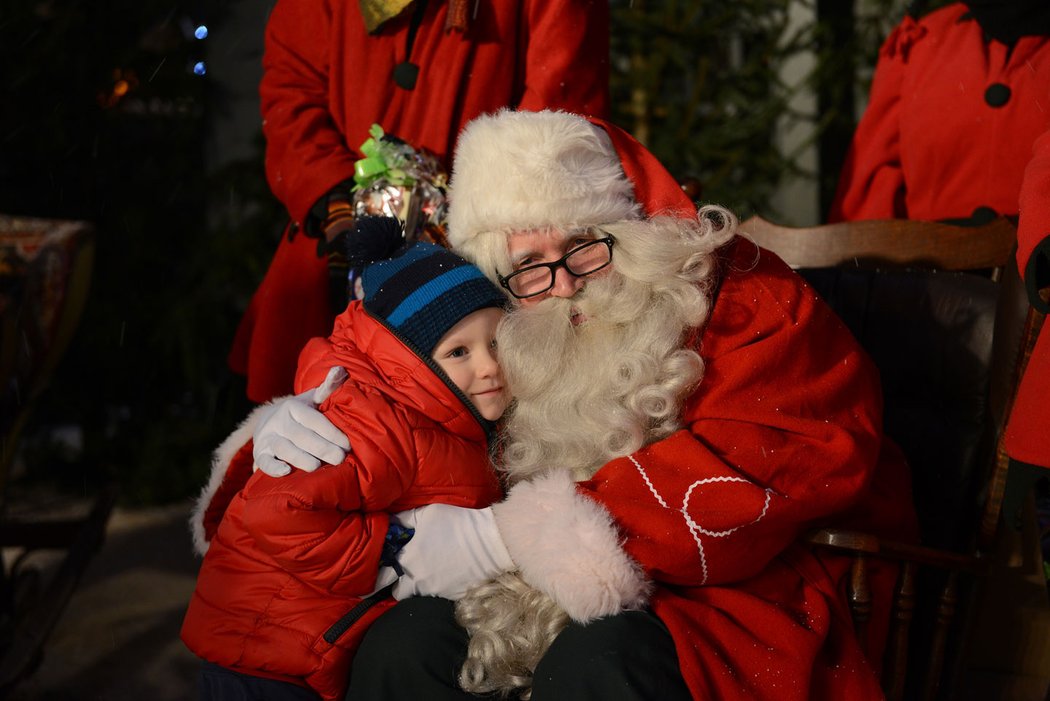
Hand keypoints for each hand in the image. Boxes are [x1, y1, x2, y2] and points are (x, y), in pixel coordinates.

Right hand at [252, 367, 351, 476]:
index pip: (314, 420)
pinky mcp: (260, 454)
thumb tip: (340, 369)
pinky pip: (264, 462)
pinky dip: (273, 467)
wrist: (269, 422)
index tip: (347, 445)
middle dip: (321, 447)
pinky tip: (286, 472)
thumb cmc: (300, 414)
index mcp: (293, 407)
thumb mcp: (312, 399)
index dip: (331, 433)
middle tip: (339, 458)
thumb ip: (328, 387)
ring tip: (316, 466)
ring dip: (300, 457)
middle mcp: (279, 421)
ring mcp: (267, 437)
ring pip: (283, 448)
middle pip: (301, 435)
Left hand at [391, 504, 513, 600]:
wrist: (490, 542)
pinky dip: (437, 587)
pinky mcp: (452, 597)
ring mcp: (435, 591)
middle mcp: (418, 581)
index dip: (381, 573)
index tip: (384, 568)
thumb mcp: (426, 514)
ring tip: (427, 571)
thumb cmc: (456, 524)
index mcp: (408, 561)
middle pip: (398, 592)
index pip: (383, 577)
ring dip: (418, 585)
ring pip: (417, 595)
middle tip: (404, 571)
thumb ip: (404, 520)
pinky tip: (445, 574)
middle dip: (398, 583)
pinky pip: (437, 596)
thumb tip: (390, 524)